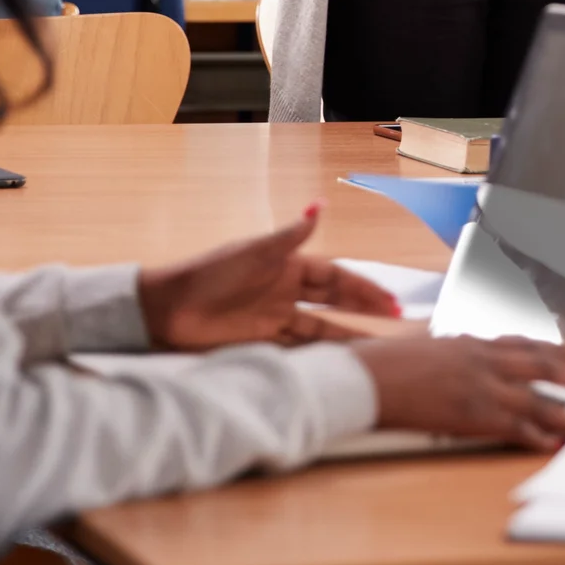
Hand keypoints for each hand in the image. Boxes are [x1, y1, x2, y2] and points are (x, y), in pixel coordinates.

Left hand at [137, 205, 401, 349]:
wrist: (168, 309)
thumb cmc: (210, 274)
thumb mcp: (254, 252)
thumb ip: (290, 235)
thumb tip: (319, 205)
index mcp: (287, 266)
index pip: (335, 276)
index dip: (362, 287)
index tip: (389, 300)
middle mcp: (284, 292)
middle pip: (334, 300)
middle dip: (364, 307)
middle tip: (396, 318)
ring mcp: (273, 317)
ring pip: (320, 326)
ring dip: (347, 333)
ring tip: (376, 346)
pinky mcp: (259, 341)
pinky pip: (298, 347)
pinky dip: (318, 353)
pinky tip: (337, 360)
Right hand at [350, 335, 564, 450]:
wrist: (363, 376)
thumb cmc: (383, 363)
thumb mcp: (425, 348)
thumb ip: (451, 354)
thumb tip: (456, 359)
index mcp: (472, 342)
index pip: (526, 344)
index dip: (557, 353)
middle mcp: (485, 360)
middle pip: (547, 367)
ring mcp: (482, 386)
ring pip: (541, 399)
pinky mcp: (472, 413)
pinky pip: (515, 426)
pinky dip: (539, 436)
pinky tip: (556, 444)